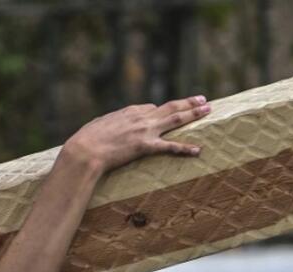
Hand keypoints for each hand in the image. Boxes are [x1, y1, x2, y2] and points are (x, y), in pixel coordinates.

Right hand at [61, 95, 210, 175]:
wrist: (84, 151)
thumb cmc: (85, 140)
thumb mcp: (98, 125)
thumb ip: (108, 123)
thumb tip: (107, 126)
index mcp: (128, 111)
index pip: (150, 108)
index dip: (160, 111)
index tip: (168, 112)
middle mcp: (140, 117)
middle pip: (170, 107)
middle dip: (188, 103)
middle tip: (203, 99)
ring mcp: (144, 131)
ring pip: (175, 119)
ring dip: (194, 114)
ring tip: (208, 110)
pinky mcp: (145, 146)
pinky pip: (170, 146)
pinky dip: (185, 148)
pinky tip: (198, 150)